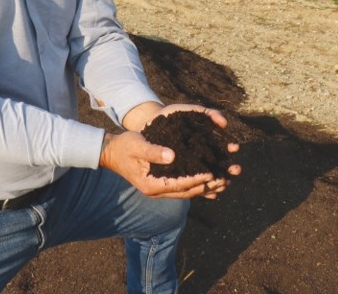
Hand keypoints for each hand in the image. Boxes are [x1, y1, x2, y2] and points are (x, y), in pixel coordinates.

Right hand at [99, 130, 217, 198]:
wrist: (112, 152)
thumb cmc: (124, 146)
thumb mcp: (137, 145)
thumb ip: (153, 151)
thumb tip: (172, 155)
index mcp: (151, 184)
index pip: (178, 184)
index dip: (195, 179)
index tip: (211, 172)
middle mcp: (157, 191)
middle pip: (186, 192)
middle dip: (206, 186)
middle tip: (224, 179)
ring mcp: (159, 189)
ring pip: (187, 192)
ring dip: (205, 188)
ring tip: (224, 182)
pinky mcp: (162, 184)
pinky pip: (183, 188)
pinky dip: (197, 186)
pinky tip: (211, 183)